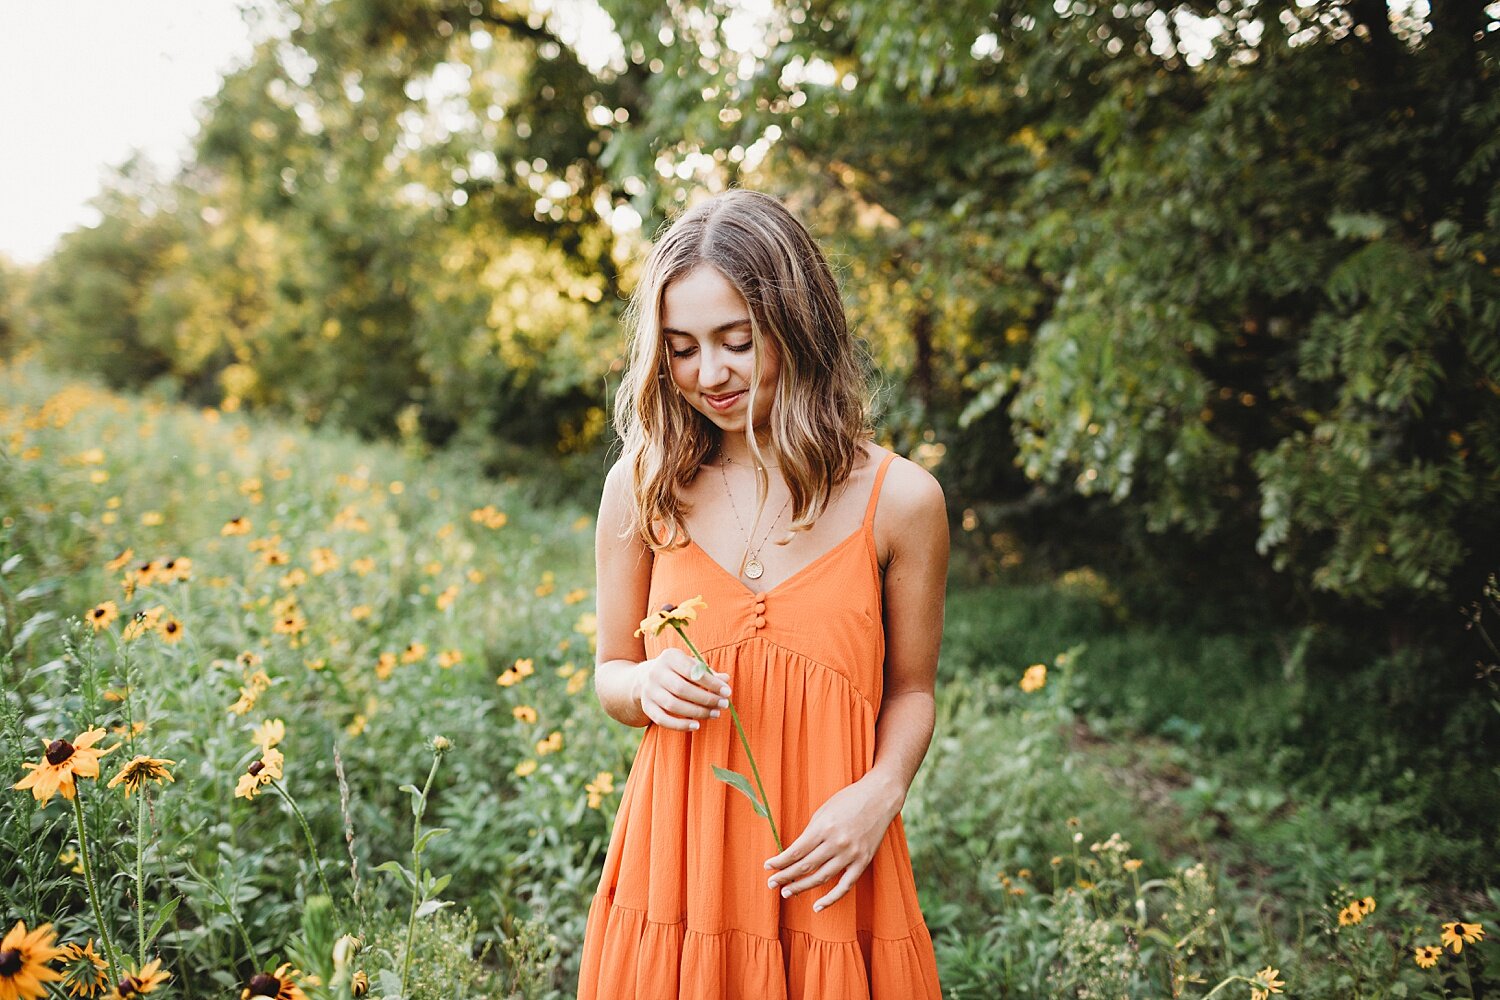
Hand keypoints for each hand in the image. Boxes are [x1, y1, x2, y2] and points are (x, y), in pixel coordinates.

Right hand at [632, 646, 730, 731]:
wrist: (646, 678)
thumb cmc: (677, 671)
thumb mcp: (690, 665)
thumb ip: (707, 673)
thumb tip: (726, 679)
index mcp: (669, 657)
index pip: (691, 670)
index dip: (711, 682)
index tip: (727, 692)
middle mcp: (656, 672)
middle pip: (682, 689)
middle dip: (706, 699)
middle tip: (723, 705)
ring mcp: (649, 691)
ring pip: (673, 705)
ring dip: (697, 712)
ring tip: (715, 714)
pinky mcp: (647, 707)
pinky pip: (663, 720)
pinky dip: (680, 725)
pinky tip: (696, 726)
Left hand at [764, 775, 903, 912]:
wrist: (879, 797)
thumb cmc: (848, 800)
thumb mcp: (824, 811)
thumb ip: (811, 833)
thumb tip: (795, 853)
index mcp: (824, 827)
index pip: (796, 851)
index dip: (780, 861)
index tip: (768, 867)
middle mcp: (837, 842)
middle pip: (806, 866)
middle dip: (785, 876)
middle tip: (771, 883)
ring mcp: (851, 854)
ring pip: (821, 878)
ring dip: (801, 887)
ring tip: (786, 892)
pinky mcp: (863, 862)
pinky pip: (845, 885)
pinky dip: (830, 898)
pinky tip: (817, 906)